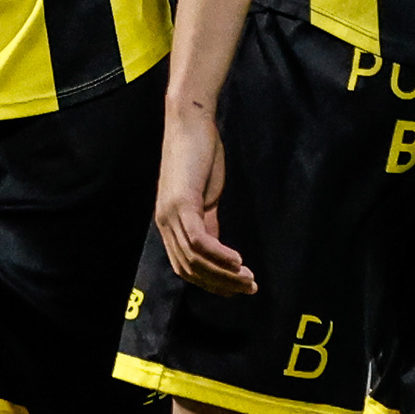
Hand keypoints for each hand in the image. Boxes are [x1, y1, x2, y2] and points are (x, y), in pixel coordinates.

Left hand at [155, 99, 252, 295]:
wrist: (190, 122)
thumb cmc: (200, 155)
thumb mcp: (205, 196)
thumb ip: (208, 223)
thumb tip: (216, 251)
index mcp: (169, 223)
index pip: (185, 267)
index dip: (210, 283)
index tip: (234, 290)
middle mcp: (165, 223)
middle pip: (190, 269)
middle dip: (221, 284)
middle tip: (249, 289)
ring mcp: (170, 214)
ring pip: (195, 259)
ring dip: (224, 274)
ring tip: (249, 279)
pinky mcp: (182, 203)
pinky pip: (200, 240)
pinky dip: (219, 255)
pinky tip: (238, 261)